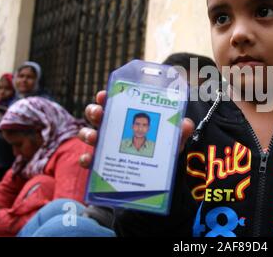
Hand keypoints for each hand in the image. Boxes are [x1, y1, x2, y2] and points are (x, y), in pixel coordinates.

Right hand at [78, 90, 194, 168]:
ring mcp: (105, 146)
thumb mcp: (172, 140)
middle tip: (99, 113)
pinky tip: (89, 159)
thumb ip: (179, 131)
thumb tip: (186, 124)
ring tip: (94, 137)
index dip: (106, 96)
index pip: (114, 102)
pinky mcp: (102, 165)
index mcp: (128, 117)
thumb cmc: (162, 150)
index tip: (105, 95)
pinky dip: (86, 159)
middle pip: (97, 115)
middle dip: (94, 111)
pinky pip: (89, 161)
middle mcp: (113, 129)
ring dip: (88, 134)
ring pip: (89, 135)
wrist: (158, 178)